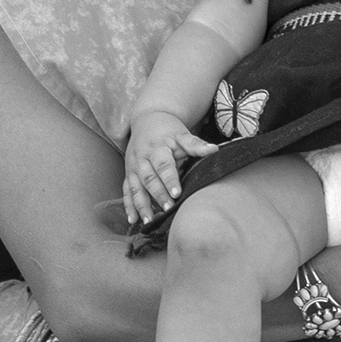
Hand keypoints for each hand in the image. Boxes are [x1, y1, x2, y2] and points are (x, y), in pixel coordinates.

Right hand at [122, 106, 207, 225]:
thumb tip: (214, 149)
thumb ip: (196, 144)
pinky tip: (132, 220)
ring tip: (148, 221)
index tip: (177, 193)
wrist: (147, 120)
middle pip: (149, 179)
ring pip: (135, 188)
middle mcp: (142, 159)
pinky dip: (128, 206)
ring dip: (141, 205)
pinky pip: (126, 191)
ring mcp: (133, 168)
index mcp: (157, 148)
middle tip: (168, 209)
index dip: (169, 179)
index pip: (163, 165)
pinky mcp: (128, 174)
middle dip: (157, 195)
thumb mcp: (182, 134)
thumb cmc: (168, 130)